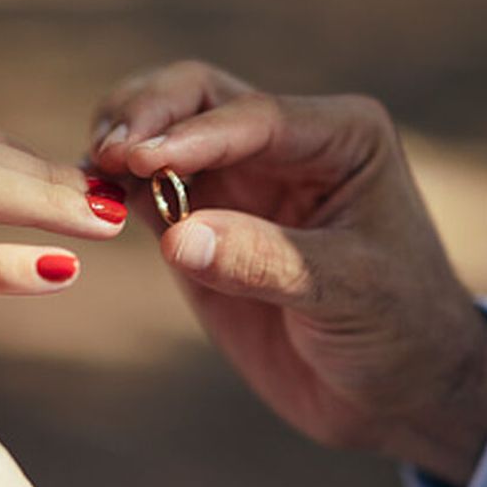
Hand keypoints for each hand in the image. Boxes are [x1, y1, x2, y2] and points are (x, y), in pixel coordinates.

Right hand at [90, 61, 486, 486]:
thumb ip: (265, 261)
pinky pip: (144, 188)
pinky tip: (87, 197)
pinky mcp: (199, 221)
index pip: (253, 116)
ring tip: (92, 171)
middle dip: (146, 114)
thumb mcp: (349, 292)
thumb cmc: (399, 330)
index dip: (192, 134)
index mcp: (339, 136)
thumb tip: (178, 238)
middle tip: (109, 152)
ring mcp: (236, 179)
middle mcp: (282, 143)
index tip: (141, 158)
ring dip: (121, 140)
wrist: (397, 390)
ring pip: (161, 130)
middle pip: (196, 96)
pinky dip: (111, 186)